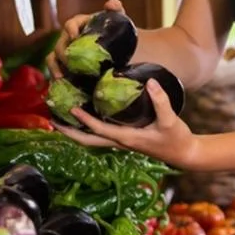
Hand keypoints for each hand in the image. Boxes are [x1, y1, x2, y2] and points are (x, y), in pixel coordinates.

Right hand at [46, 0, 125, 78]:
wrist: (121, 54)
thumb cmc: (117, 34)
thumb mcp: (118, 21)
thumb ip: (116, 11)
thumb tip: (112, 3)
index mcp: (79, 25)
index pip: (70, 24)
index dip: (70, 29)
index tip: (75, 37)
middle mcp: (68, 40)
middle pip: (60, 45)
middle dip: (62, 54)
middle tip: (70, 63)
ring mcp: (65, 56)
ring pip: (53, 60)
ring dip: (54, 68)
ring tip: (60, 78)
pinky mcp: (66, 70)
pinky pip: (57, 74)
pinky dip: (57, 81)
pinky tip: (61, 88)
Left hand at [55, 78, 200, 169]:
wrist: (183, 153)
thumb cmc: (176, 137)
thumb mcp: (170, 119)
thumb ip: (161, 101)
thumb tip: (150, 82)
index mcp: (127, 139)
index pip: (100, 130)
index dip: (85, 120)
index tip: (71, 108)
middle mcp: (119, 142)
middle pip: (87, 141)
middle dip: (69, 132)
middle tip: (51, 121)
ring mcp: (120, 142)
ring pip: (91, 139)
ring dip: (74, 131)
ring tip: (59, 119)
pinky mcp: (124, 138)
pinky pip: (99, 134)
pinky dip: (87, 127)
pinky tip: (81, 116)